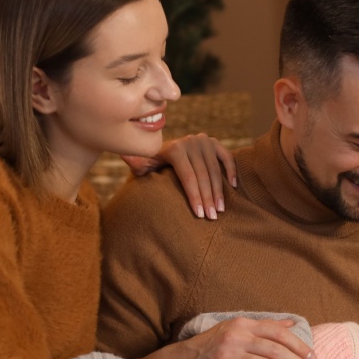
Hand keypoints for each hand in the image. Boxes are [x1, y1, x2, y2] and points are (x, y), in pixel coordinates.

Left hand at [121, 134, 237, 219]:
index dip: (194, 196)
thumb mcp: (143, 164)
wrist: (166, 149)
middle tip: (212, 217)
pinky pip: (227, 157)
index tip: (198, 214)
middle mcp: (191, 142)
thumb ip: (136, 163)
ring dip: (220, 191)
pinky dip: (231, 171)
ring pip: (216, 170)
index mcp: (175, 148)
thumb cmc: (153, 163)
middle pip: (203, 175)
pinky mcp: (214, 142)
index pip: (188, 176)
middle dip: (208, 198)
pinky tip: (234, 188)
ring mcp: (204, 141)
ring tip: (221, 209)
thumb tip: (124, 155)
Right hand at [134, 317, 317, 358]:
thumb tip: (292, 323)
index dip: (299, 345)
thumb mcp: (235, 329)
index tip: (313, 358)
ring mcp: (227, 356)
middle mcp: (236, 337)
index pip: (279, 332)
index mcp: (243, 325)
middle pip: (276, 350)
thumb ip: (264, 327)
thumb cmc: (210, 347)